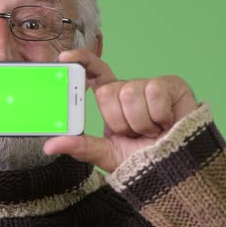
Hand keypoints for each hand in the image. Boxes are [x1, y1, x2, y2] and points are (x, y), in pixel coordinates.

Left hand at [43, 50, 197, 172]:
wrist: (176, 169)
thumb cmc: (143, 160)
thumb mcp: (106, 154)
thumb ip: (79, 147)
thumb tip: (49, 145)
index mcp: (111, 99)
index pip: (94, 72)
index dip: (81, 60)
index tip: (65, 57)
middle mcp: (129, 88)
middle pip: (108, 91)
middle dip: (119, 120)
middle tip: (134, 133)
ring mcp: (150, 85)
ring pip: (130, 94)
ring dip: (140, 122)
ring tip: (152, 131)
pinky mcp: (171, 85)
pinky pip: (154, 92)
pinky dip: (159, 116)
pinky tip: (167, 123)